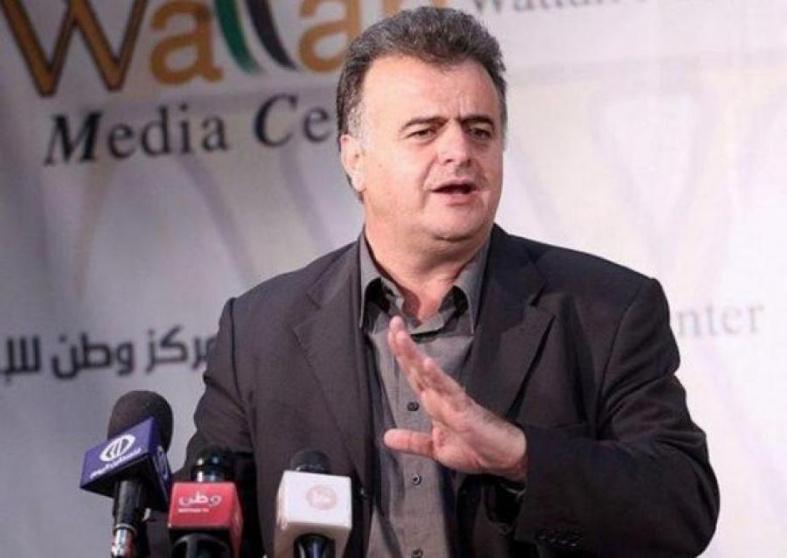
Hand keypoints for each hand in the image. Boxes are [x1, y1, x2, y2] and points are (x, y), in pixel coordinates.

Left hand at [383, 316, 527, 481]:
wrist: (505, 459)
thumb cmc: (476, 450)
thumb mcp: (436, 448)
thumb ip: (412, 442)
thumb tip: (386, 437)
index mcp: (434, 404)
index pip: (413, 374)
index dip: (401, 356)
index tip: (390, 334)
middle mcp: (441, 397)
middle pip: (417, 368)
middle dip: (403, 347)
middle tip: (394, 322)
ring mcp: (453, 400)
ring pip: (428, 374)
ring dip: (414, 355)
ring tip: (401, 337)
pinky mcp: (465, 409)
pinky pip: (450, 391)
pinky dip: (438, 377)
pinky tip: (428, 364)